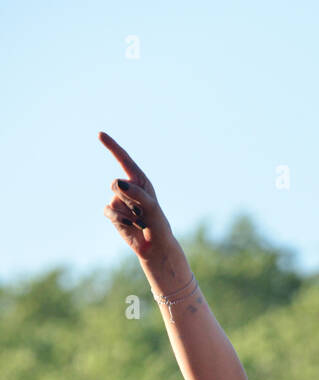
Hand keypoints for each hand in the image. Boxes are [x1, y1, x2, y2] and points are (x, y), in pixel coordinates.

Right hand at [99, 133, 173, 259]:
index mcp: (139, 180)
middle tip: (140, 211)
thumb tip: (117, 183)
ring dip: (126, 211)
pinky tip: (129, 225)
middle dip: (126, 197)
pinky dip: (119, 219)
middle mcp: (128, 187)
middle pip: (115, 183)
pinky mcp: (112, 213)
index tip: (100, 134)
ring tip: (138, 220)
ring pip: (113, 199)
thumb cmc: (157, 224)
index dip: (112, 146)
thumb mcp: (151, 207)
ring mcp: (118, 200)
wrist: (154, 246)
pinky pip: (108, 211)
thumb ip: (136, 193)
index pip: (123, 159)